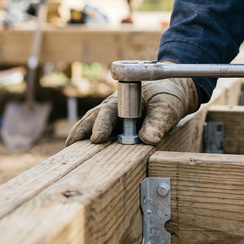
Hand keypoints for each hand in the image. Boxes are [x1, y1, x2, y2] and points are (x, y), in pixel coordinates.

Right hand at [66, 75, 198, 145]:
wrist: (174, 91)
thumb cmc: (169, 96)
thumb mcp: (167, 107)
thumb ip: (158, 122)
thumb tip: (148, 139)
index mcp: (125, 99)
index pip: (108, 111)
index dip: (101, 124)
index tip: (97, 138)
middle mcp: (114, 106)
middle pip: (93, 116)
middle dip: (81, 130)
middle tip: (71, 145)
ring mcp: (113, 116)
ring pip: (92, 123)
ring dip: (81, 135)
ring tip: (70, 151)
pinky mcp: (116, 125)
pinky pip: (100, 131)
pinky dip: (89, 139)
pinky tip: (82, 152)